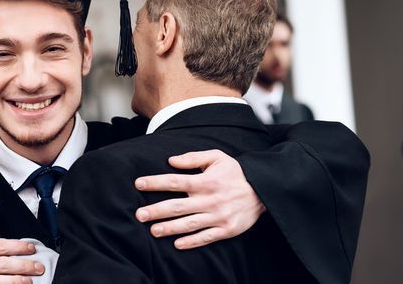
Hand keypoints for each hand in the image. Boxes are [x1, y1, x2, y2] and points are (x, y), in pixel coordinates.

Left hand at [134, 150, 264, 249]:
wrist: (263, 190)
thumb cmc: (236, 173)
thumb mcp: (217, 158)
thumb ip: (193, 158)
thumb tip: (171, 160)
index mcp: (206, 181)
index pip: (175, 181)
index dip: (155, 182)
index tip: (138, 183)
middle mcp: (210, 200)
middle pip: (178, 206)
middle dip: (156, 211)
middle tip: (138, 215)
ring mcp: (218, 216)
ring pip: (189, 224)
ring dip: (169, 228)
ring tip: (153, 230)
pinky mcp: (227, 229)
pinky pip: (206, 237)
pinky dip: (192, 242)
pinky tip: (177, 244)